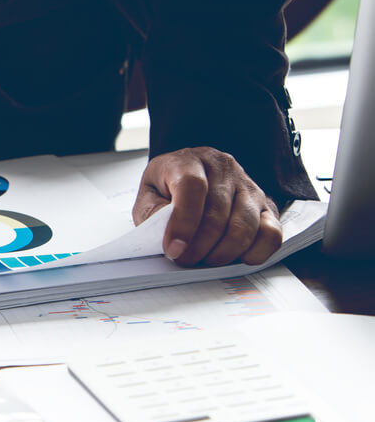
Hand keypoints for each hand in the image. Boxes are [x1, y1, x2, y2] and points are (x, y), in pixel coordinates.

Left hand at [133, 147, 281, 265]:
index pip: (192, 187)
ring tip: (205, 259)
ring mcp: (249, 186)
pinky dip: (255, 252)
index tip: (174, 249)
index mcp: (189, 161)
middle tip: (184, 260)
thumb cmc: (167, 189)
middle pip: (218, 213)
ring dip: (223, 253)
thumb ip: (153, 214)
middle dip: (199, 246)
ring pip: (244, 226)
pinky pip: (272, 233)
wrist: (192, 177)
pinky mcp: (266, 206)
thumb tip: (171, 237)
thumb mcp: (149, 196)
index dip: (183, 222)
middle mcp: (223, 168)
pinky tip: (236, 257)